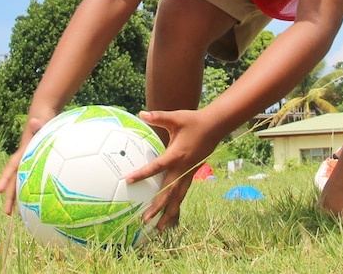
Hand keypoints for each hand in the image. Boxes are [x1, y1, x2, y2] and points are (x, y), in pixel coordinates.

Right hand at [0, 117, 45, 215]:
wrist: (44, 115)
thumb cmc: (43, 119)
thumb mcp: (41, 121)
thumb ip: (38, 124)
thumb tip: (35, 121)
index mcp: (24, 151)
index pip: (12, 166)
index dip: (5, 178)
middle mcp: (24, 159)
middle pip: (15, 180)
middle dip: (10, 196)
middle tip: (7, 213)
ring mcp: (30, 162)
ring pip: (23, 182)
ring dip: (20, 197)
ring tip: (19, 215)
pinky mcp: (38, 163)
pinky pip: (34, 179)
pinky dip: (34, 190)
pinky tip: (40, 202)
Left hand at [128, 110, 220, 230]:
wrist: (215, 126)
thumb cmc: (193, 121)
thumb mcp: (175, 118)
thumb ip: (158, 117)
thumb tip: (141, 113)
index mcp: (176, 155)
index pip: (156, 167)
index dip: (142, 174)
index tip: (128, 180)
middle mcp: (183, 168)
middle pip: (168, 191)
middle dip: (157, 207)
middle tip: (145, 220)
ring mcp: (189, 173)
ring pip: (178, 197)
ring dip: (169, 213)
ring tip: (159, 229)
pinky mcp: (192, 174)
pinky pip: (182, 192)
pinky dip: (176, 204)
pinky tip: (170, 215)